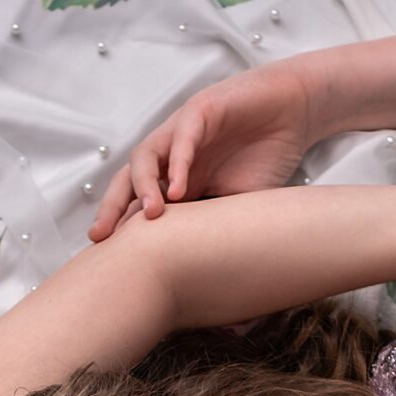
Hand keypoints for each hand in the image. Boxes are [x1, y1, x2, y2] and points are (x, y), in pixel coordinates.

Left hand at [90, 62, 319, 241]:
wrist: (294, 112)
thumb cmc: (268, 156)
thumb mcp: (242, 205)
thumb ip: (220, 231)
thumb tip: (210, 284)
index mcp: (177, 181)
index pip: (138, 205)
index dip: (122, 229)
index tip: (108, 261)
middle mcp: (171, 157)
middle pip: (127, 181)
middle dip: (112, 208)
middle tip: (101, 236)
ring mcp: (182, 134)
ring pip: (146, 156)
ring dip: (144, 185)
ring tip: (151, 213)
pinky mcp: (201, 111)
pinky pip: (182, 136)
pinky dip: (178, 161)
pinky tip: (179, 188)